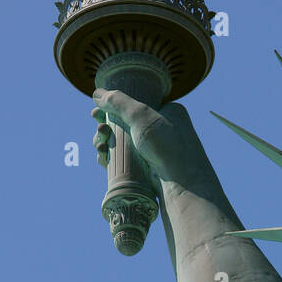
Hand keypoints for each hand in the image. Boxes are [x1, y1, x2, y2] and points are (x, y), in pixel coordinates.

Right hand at [91, 89, 210, 189]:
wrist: (184, 189)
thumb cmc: (168, 148)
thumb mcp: (142, 116)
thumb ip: (119, 102)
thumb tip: (97, 93)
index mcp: (169, 112)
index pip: (136, 104)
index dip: (114, 107)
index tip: (97, 112)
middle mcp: (164, 130)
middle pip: (126, 124)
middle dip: (106, 127)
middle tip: (99, 130)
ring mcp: (157, 152)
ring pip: (124, 144)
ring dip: (106, 142)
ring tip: (100, 146)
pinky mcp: (150, 170)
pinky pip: (127, 161)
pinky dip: (112, 158)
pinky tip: (103, 158)